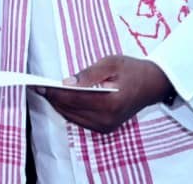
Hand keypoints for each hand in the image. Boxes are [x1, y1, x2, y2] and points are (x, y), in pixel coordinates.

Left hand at [39, 55, 173, 133]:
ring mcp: (106, 126)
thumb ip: (88, 74)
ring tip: (48, 91)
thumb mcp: (111, 63)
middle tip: (39, 86)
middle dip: (54, 98)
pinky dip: (70, 110)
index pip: (73, 100)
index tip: (39, 85)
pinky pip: (80, 120)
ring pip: (73, 117)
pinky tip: (63, 99)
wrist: (152, 85)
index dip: (54, 93)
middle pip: (70, 111)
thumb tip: (66, 83)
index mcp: (110, 102)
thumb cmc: (132, 70)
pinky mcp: (105, 129)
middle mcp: (107, 119)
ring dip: (60, 105)